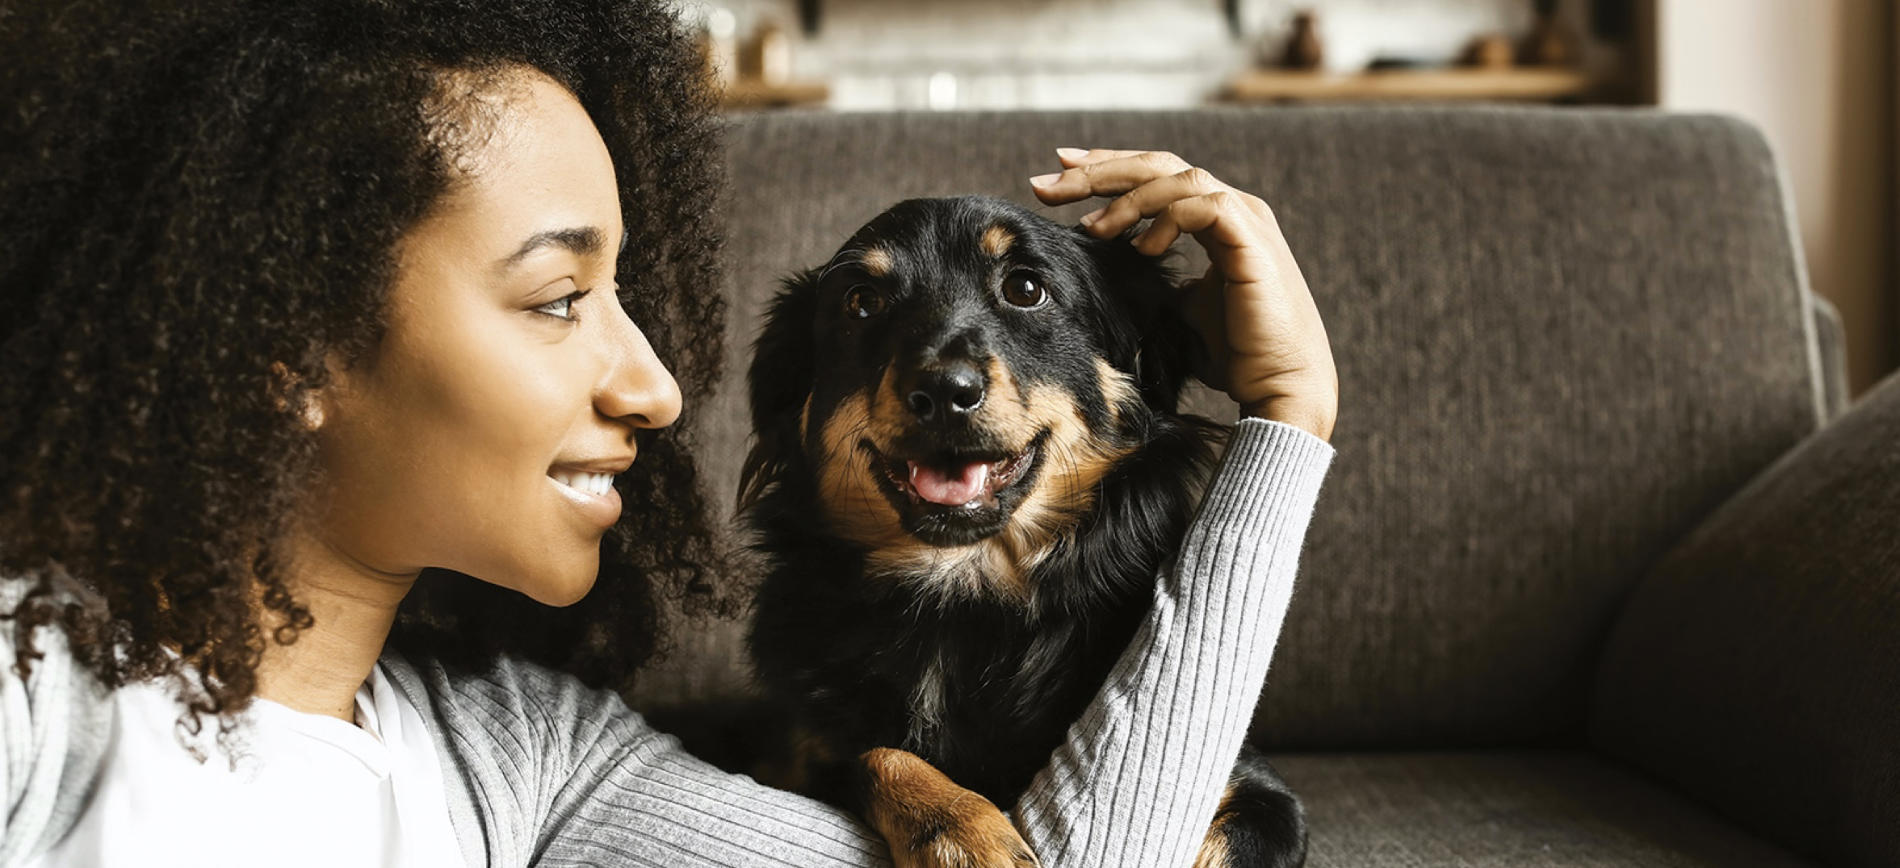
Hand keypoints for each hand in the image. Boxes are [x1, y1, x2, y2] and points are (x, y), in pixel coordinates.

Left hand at [1029, 148, 1336, 441]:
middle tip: (1047, 182)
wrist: (1279, 385)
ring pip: (1177, 177)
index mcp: (1217, 219)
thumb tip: (1105, 270)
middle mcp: (1233, 208)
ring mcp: (1246, 219)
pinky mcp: (1251, 240)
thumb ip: (1152, 278)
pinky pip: (1203, 205)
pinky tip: (1142, 247)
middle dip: (1099, 170)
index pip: (1156, 177)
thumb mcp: (1179, 307)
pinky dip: (1166, 218)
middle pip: (1159, 165)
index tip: (1058, 175)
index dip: (1107, 170)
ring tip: (1092, 228)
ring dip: (1127, 198)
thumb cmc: (1234, 353)